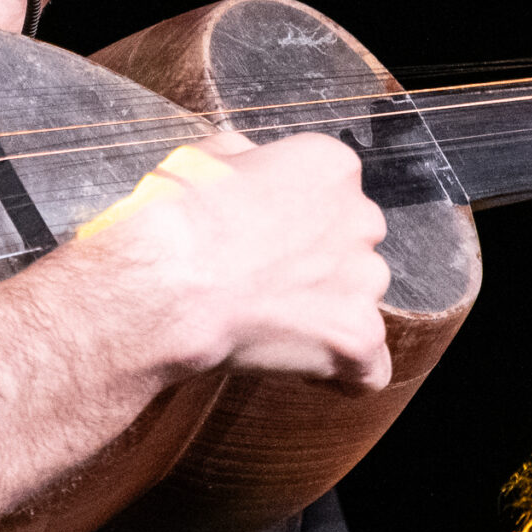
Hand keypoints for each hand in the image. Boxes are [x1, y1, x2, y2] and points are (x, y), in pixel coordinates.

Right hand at [76, 129, 393, 389]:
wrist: (162, 285)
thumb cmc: (173, 221)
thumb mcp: (201, 159)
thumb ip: (244, 161)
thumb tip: (247, 167)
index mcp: (329, 166)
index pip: (332, 192)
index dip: (295, 218)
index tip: (265, 235)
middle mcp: (360, 217)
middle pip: (352, 245)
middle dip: (317, 263)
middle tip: (265, 280)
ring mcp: (363, 280)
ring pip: (359, 301)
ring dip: (325, 313)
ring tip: (270, 323)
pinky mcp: (357, 337)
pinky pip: (368, 366)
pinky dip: (341, 371)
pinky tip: (306, 367)